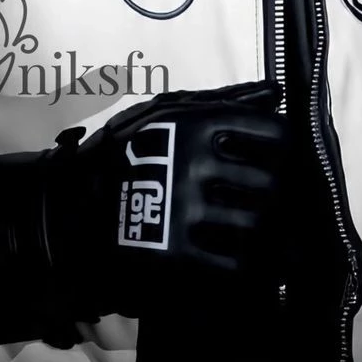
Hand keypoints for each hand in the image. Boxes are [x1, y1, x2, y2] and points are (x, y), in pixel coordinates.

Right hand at [47, 79, 288, 317]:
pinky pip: (237, 266)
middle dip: (280, 196)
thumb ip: (225, 101)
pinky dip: (254, 269)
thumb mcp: (169, 111)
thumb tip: (276, 92)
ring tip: (272, 237)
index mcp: (198, 124)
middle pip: (273, 184)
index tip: (280, 160)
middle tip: (274, 203)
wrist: (75, 204)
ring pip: (259, 226)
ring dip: (270, 234)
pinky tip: (256, 265)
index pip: (274, 135)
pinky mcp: (176, 256)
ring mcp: (186, 212)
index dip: (285, 150)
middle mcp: (196, 164)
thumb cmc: (129, 150)